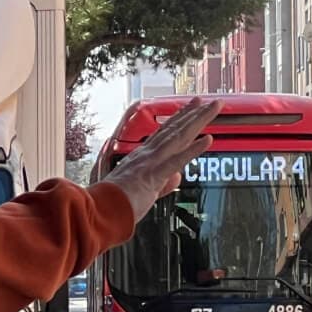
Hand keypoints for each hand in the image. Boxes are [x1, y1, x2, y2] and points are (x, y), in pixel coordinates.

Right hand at [103, 97, 219, 220]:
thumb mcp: (144, 192)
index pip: (165, 134)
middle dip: (194, 113)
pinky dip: (194, 149)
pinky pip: (177, 160)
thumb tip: (177, 179)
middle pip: (175, 129)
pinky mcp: (154, 175)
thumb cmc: (115, 205)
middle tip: (209, 100)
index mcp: (143, 157)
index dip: (180, 119)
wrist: (99, 211)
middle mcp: (147, 154)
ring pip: (179, 137)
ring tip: (212, 108)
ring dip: (198, 120)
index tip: (191, 108)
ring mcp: (150, 162)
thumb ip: (163, 185)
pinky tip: (208, 140)